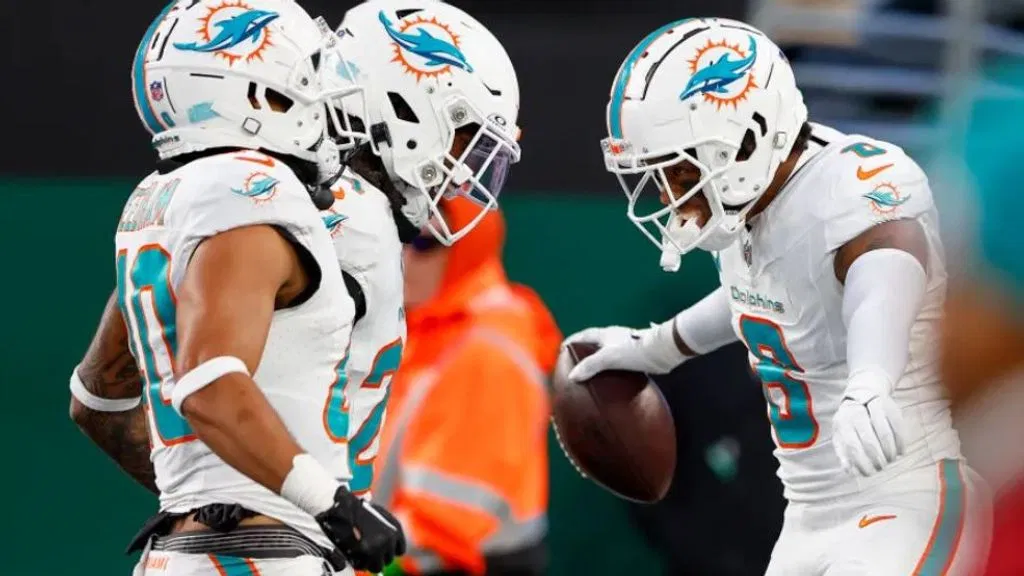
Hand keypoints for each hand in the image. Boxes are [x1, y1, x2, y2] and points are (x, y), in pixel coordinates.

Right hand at [315, 486, 406, 572]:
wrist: (339, 506)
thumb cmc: (356, 509)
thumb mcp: (377, 514)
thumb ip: (386, 529)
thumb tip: (389, 545)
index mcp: (395, 528)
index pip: (399, 550)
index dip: (389, 551)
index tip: (381, 551)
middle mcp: (389, 538)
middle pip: (388, 559)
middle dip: (378, 557)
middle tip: (366, 550)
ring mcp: (378, 547)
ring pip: (377, 566)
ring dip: (368, 562)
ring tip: (359, 552)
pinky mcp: (364, 554)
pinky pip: (363, 566)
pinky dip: (358, 563)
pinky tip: (352, 553)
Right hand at [565, 320, 684, 381]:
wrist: (661, 352)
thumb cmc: (634, 351)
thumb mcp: (608, 358)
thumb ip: (590, 366)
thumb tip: (572, 376)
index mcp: (605, 334)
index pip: (583, 335)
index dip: (572, 341)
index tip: (562, 350)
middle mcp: (613, 338)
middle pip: (593, 343)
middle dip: (582, 352)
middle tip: (573, 364)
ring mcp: (623, 346)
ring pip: (604, 352)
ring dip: (596, 361)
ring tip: (588, 373)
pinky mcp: (633, 356)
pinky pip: (615, 362)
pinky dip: (608, 368)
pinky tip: (608, 378)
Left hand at [831, 373, 906, 475]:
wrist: (864, 392)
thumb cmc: (851, 420)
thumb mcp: (841, 433)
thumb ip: (843, 452)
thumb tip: (848, 471)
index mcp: (843, 422)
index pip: (852, 446)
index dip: (862, 463)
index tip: (869, 473)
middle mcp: (857, 414)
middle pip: (869, 442)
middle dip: (877, 459)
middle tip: (882, 467)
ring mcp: (874, 409)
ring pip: (884, 434)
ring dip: (889, 452)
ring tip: (890, 460)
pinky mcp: (891, 407)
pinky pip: (898, 427)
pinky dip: (900, 443)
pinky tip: (900, 452)